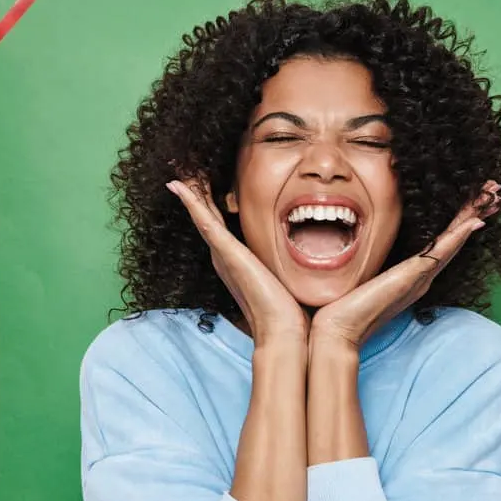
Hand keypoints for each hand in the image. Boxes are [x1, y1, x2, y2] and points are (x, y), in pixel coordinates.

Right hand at [166, 178, 309, 346]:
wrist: (288, 333)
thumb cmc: (294, 312)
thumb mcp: (291, 278)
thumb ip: (297, 264)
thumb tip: (322, 251)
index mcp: (240, 262)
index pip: (223, 224)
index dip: (213, 202)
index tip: (209, 179)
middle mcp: (227, 258)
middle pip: (207, 216)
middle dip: (197, 192)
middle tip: (185, 167)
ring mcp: (224, 255)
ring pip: (201, 214)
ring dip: (190, 190)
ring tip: (178, 168)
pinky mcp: (226, 254)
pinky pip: (204, 221)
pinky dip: (190, 202)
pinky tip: (178, 185)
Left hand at [310, 180, 500, 348]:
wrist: (334, 331)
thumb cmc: (341, 309)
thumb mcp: (358, 277)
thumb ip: (365, 264)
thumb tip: (351, 244)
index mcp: (410, 276)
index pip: (442, 241)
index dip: (459, 220)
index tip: (474, 201)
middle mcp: (420, 277)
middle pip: (455, 238)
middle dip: (475, 212)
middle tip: (495, 191)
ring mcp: (418, 278)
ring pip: (454, 241)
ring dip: (473, 217)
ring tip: (492, 196)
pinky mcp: (411, 279)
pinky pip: (441, 253)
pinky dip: (458, 237)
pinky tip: (474, 222)